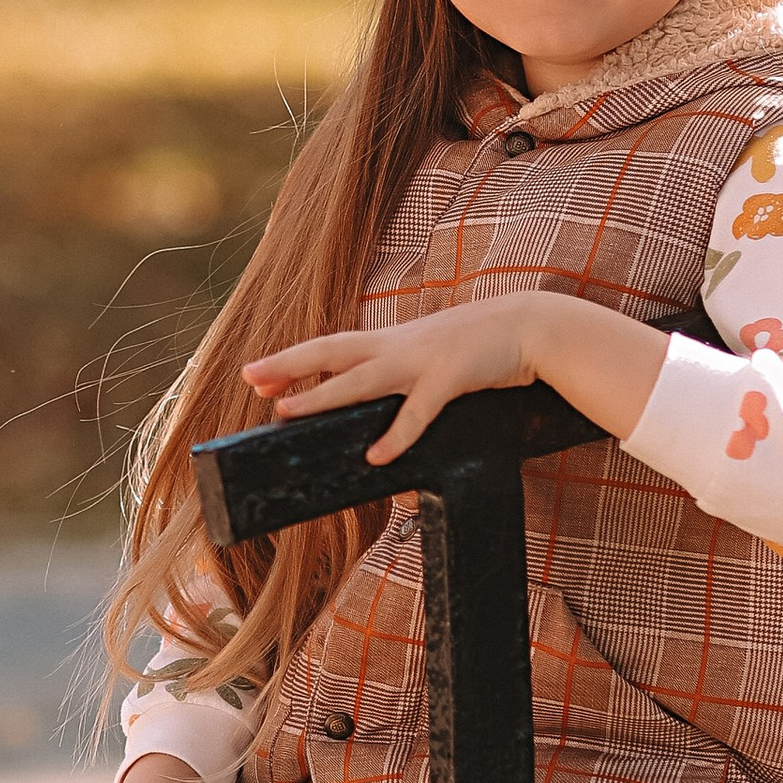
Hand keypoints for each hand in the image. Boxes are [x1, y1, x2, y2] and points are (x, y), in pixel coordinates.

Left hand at [243, 290, 669, 469]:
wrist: (533, 326)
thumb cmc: (481, 345)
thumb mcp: (433, 354)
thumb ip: (403, 374)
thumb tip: (376, 403)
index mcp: (393, 341)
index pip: (332, 347)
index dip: (293, 360)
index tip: (255, 372)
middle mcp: (398, 346)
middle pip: (331, 353)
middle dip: (289, 366)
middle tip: (250, 378)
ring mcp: (423, 360)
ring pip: (361, 380)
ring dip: (322, 396)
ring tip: (286, 413)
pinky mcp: (452, 379)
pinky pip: (418, 412)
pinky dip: (397, 435)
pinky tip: (377, 456)